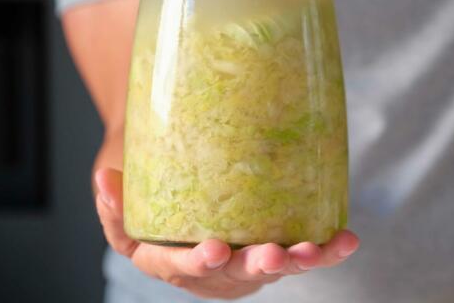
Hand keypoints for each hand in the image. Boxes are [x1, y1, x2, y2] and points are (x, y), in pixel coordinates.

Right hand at [94, 168, 358, 298]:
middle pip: (238, 273)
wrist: (176, 188)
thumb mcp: (119, 195)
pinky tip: (347, 239)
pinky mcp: (273, 246)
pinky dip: (326, 250)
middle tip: (273, 253)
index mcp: (172, 260)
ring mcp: (247, 262)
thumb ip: (111, 199)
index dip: (197, 263)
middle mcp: (214, 269)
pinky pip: (303, 253)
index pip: (183, 267)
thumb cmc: (147, 192)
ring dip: (300, 261)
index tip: (212, 250)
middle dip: (258, 265)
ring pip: (276, 267)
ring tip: (316, 249)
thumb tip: (106, 180)